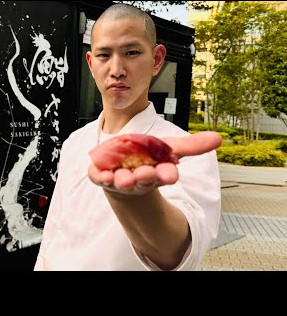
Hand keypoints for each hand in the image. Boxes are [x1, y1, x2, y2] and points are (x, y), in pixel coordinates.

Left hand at [87, 131, 221, 194]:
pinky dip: (101, 177)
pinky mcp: (102, 176)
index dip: (167, 174)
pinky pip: (100, 177)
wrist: (123, 168)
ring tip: (124, 178)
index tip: (171, 174)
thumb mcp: (169, 148)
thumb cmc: (147, 158)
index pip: (165, 174)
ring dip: (124, 180)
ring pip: (123, 181)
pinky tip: (103, 175)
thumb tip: (219, 138)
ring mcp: (120, 178)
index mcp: (157, 171)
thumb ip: (191, 146)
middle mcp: (140, 178)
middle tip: (146, 174)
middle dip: (146, 177)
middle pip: (144, 178)